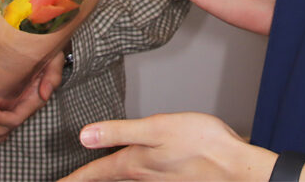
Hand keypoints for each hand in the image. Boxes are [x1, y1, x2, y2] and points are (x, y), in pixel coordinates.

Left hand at [0, 47, 65, 153]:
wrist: (42, 53)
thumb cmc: (48, 56)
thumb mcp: (54, 61)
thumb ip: (52, 76)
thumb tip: (45, 94)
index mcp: (31, 102)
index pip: (13, 119)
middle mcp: (20, 111)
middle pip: (1, 131)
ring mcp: (10, 113)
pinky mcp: (2, 111)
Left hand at [62, 112, 275, 180]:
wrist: (234, 166)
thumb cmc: (200, 142)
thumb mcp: (156, 128)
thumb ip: (119, 132)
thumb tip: (84, 136)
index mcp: (134, 163)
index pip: (94, 173)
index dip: (73, 179)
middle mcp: (143, 177)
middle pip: (107, 180)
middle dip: (87, 180)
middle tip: (70, 181)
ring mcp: (159, 181)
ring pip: (125, 180)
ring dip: (106, 179)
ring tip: (94, 176)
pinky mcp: (173, 179)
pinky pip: (143, 179)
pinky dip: (129, 176)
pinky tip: (134, 171)